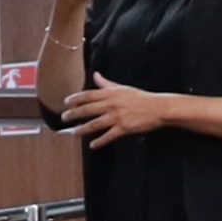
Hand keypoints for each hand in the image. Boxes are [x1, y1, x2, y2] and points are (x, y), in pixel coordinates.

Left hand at [59, 74, 174, 149]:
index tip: (66, 102)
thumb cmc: (141, 98)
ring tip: (73, 132)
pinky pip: (108, 136)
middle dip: (74, 114)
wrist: (158, 108)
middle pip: (88, 109)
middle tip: (63, 118)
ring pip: (95, 123)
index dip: (76, 99)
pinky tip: (92, 145)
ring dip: (82, 129)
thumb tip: (96, 75)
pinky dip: (100, 141)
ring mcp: (117, 117)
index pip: (89, 95)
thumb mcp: (122, 88)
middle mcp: (112, 104)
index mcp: (111, 93)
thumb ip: (106, 84)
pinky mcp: (124, 128)